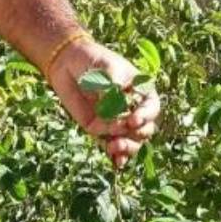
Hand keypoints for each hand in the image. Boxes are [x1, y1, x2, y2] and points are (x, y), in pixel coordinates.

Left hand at [46, 37, 160, 168]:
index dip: (146, 116)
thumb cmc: (93, 59)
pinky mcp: (101, 129)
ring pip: (132, 141)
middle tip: (122, 131)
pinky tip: (117, 161)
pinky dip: (117, 156)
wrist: (68, 63)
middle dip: (136, 134)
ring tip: (114, 147)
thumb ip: (113, 88)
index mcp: (140, 91)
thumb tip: (115, 110)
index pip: (151, 107)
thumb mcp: (107, 68)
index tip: (133, 120)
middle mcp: (132, 108)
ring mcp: (117, 120)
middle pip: (145, 129)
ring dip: (127, 147)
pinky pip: (113, 146)